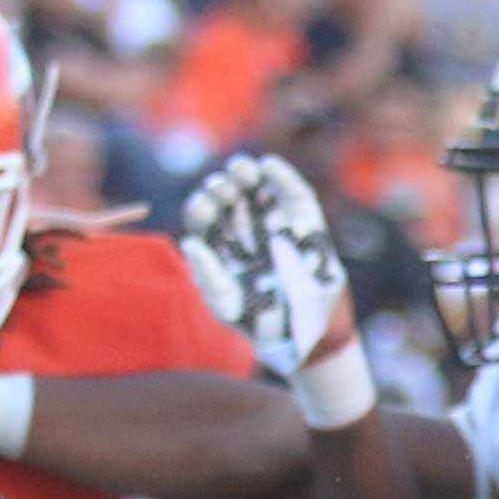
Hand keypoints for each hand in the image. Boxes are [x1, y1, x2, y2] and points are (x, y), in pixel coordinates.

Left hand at [176, 151, 356, 383]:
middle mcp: (244, 230)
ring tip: (245, 173)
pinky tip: (268, 166)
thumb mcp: (228, 305)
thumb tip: (190, 243)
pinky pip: (292, 192)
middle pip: (225, 195)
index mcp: (220, 246)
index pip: (204, 216)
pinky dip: (281, 176)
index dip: (203, 204)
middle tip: (226, 189)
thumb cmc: (262, 322)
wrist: (308, 332)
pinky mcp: (304, 221)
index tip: (209, 203)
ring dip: (245, 173)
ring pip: (255, 186)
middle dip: (222, 186)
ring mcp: (274, 222)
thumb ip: (209, 277)